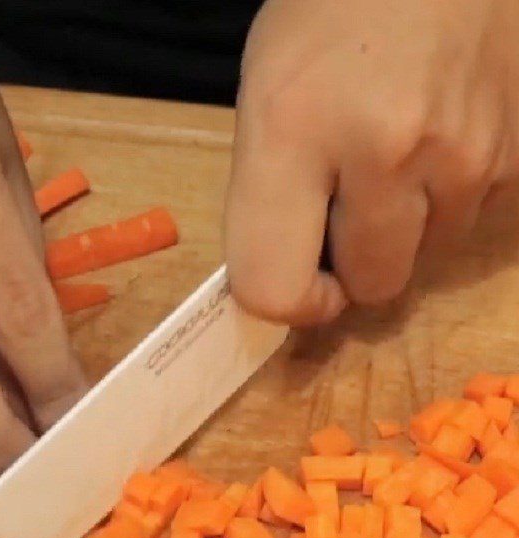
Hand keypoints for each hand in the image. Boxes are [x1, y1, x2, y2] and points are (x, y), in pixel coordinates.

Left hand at [225, 0, 518, 325]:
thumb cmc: (328, 17)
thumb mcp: (265, 101)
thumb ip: (270, 201)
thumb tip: (296, 285)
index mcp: (292, 134)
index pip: (276, 288)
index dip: (286, 302)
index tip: (299, 279)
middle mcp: (385, 148)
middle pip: (372, 286)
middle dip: (354, 263)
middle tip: (346, 205)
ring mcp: (468, 148)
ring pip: (429, 254)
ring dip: (407, 224)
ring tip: (396, 149)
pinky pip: (478, 215)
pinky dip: (453, 193)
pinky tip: (440, 135)